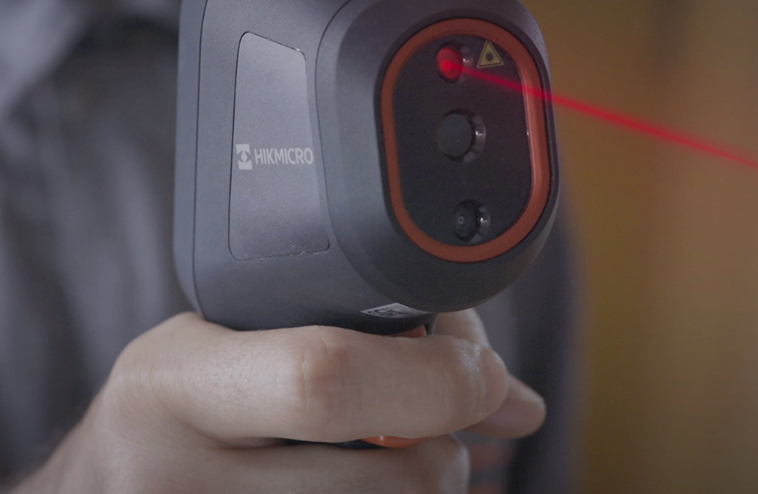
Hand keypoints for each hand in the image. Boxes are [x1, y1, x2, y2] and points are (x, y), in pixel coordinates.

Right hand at [12, 310, 545, 492]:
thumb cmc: (182, 412)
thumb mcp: (231, 344)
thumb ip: (369, 344)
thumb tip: (517, 402)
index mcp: (173, 386)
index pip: (324, 381)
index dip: (435, 378)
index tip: (479, 372)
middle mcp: (175, 481)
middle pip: (393, 481)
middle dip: (446, 449)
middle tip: (430, 427)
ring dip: (427, 489)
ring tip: (381, 461)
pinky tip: (372, 489)